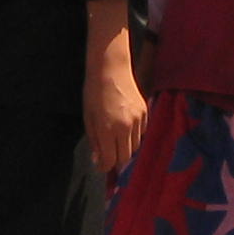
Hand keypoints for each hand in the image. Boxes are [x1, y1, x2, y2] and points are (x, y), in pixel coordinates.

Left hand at [85, 53, 147, 179]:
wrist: (110, 68)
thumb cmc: (94, 92)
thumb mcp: (88, 118)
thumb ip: (94, 141)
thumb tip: (98, 160)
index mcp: (107, 129)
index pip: (111, 160)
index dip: (105, 166)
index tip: (101, 165)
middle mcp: (125, 127)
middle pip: (125, 157)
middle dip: (115, 159)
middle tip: (108, 154)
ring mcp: (137, 120)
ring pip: (135, 147)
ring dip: (125, 148)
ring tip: (115, 139)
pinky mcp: (145, 113)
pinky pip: (141, 134)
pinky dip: (133, 136)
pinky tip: (124, 127)